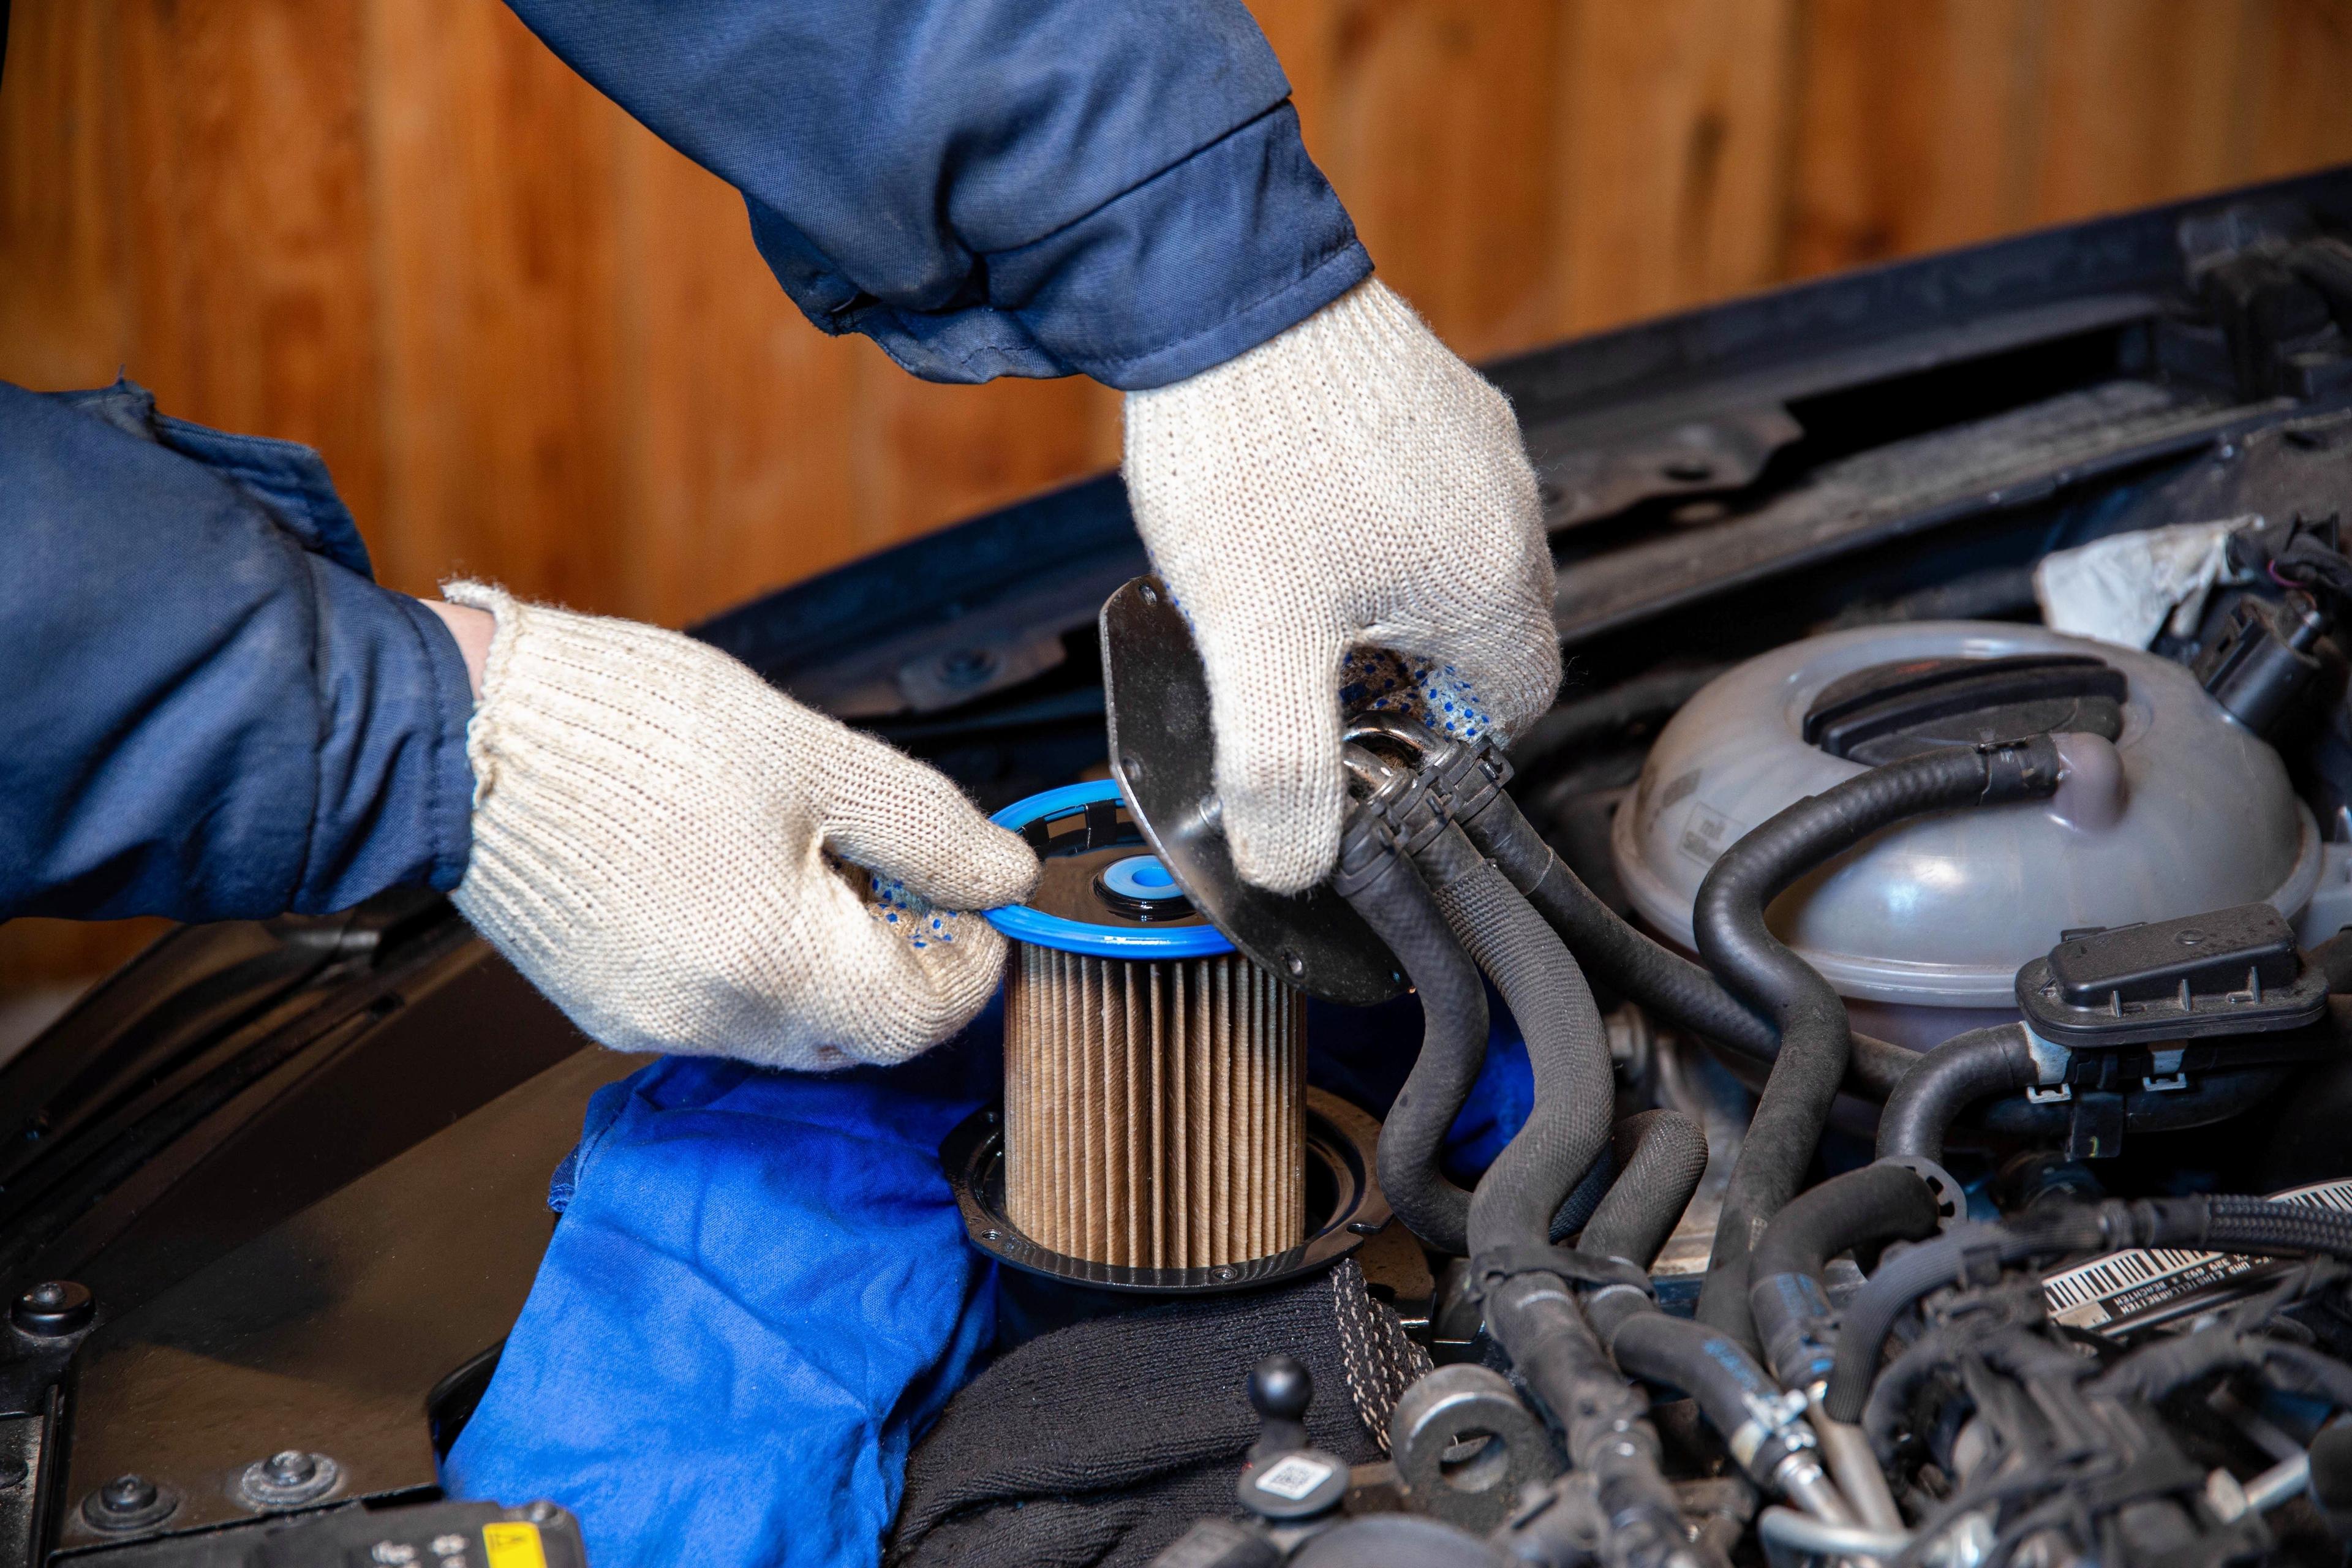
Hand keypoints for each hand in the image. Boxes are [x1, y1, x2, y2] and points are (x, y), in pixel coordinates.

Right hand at [430, 584, 1037, 1068]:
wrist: (469, 727)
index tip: (976, 902)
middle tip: (905, 878)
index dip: (968, 963)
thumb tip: (1003, 874)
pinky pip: (719, 1013)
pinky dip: (760, 966)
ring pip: (790, 1029)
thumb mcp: (814, 756)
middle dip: (903, 967)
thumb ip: (924, 828)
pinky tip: (743, 883)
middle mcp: (709, 1020)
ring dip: (832, 967)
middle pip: (856, 1034)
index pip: (919, 1019)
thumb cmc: (628, 728)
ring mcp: (650, 1022)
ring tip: (817, 864)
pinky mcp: (608, 1008)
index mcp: (772, 963)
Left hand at [1122, 279, 1560, 893]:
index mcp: (1492, 580)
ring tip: (1294, 596)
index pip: (1514, 708)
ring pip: (1451, 559)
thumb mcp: (1255, 643)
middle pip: (1486, 637)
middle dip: (1413, 676)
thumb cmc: (1250, 450)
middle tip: (1318, 679)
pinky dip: (1371, 525)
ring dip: (1387, 598)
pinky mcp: (1426, 391)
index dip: (1446, 747)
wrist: (1214, 286)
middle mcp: (1507, 505)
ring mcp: (1473, 439)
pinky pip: (1421, 489)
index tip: (1376, 747)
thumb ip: (1279, 768)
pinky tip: (1294, 514)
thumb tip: (1291, 866)